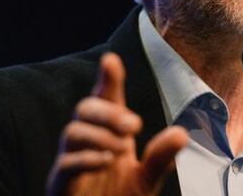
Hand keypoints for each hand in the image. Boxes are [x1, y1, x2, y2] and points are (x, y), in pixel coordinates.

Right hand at [47, 52, 188, 195]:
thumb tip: (182, 133)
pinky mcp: (60, 183)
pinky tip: (105, 161)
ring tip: (122, 148)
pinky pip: (65, 162)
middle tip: (135, 125)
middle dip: (109, 111)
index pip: (106, 100)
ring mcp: (71, 161)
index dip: (108, 80)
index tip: (111, 60)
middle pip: (86, 108)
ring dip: (100, 134)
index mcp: (110, 134)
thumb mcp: (148, 179)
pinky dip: (86, 158)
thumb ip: (161, 157)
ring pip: (72, 130)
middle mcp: (88, 142)